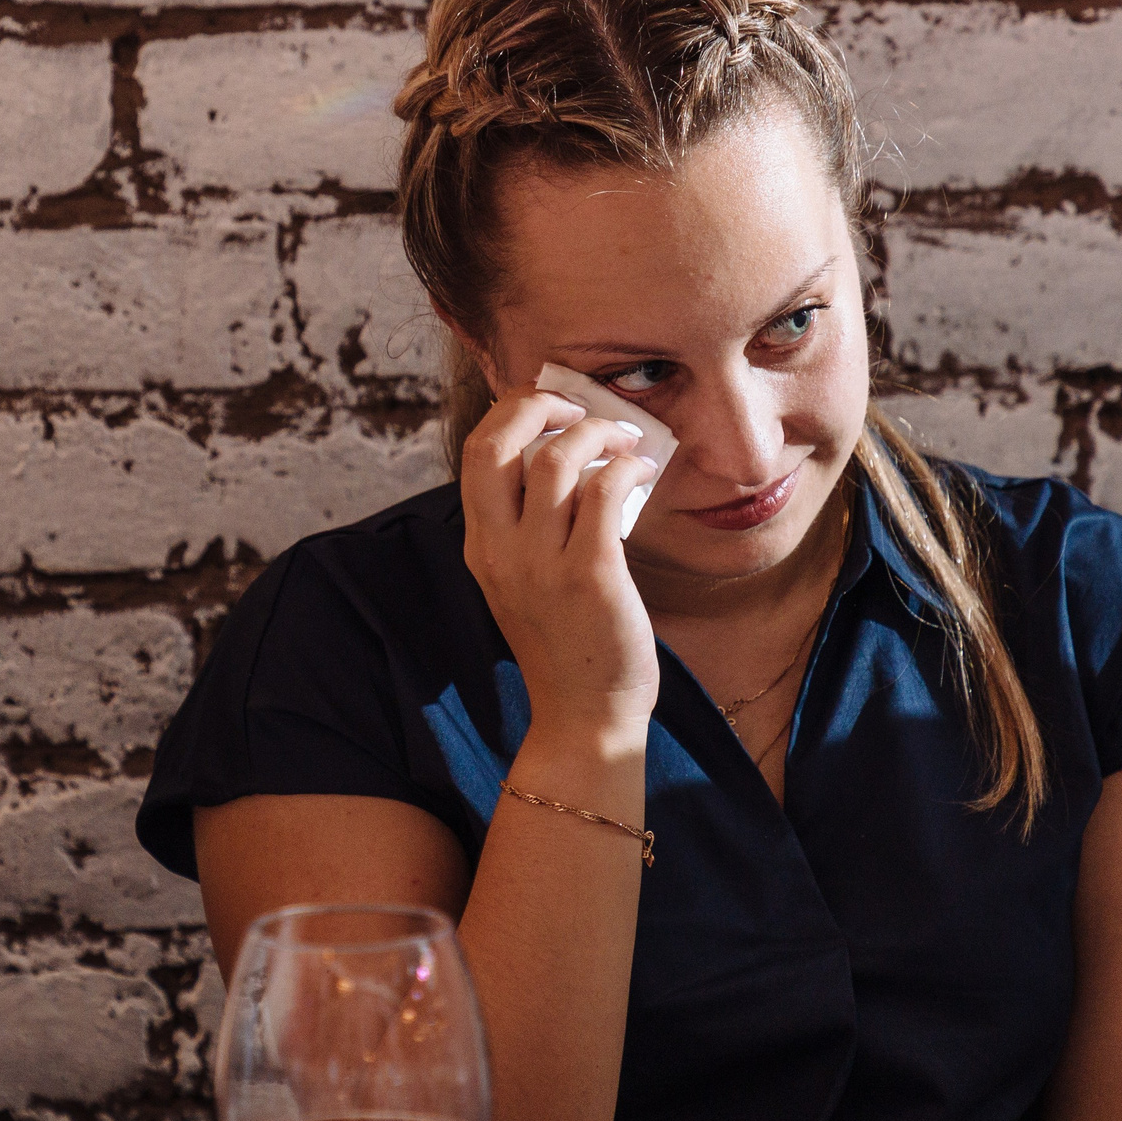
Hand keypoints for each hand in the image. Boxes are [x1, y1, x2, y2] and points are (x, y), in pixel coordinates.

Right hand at [460, 386, 661, 742]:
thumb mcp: (523, 583)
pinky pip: (605, 490)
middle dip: (541, 404)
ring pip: (557, 457)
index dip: (514, 411)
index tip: (552, 404)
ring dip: (599, 432)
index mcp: (481, 548)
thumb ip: (527, 528)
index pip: (478, 452)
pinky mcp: (590, 576)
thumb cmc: (567, 646)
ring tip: (626, 442)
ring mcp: (541, 564)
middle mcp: (500, 551)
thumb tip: (564, 458)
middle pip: (498, 442)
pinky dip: (628, 466)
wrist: (584, 716)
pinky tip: (643, 472)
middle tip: (580, 407)